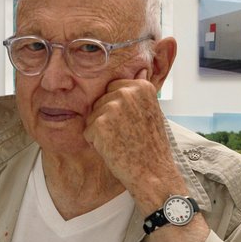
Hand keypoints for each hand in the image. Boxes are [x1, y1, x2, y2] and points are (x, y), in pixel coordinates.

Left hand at [83, 72, 183, 207]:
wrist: (153, 172)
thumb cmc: (152, 146)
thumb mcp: (152, 111)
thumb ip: (139, 93)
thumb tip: (139, 69)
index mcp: (141, 86)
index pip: (114, 87)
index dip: (118, 107)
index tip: (132, 123)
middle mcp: (127, 92)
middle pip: (101, 100)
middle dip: (107, 118)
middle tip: (126, 135)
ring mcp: (112, 107)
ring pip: (93, 116)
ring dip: (101, 131)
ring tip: (121, 142)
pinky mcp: (99, 124)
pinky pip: (87, 131)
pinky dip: (96, 143)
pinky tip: (113, 149)